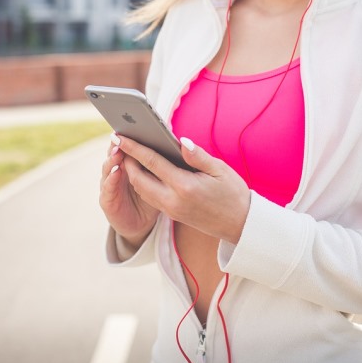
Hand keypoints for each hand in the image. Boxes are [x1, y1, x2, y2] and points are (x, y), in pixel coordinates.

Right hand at [99, 134, 159, 247]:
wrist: (141, 224)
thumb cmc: (156, 198)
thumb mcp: (162, 180)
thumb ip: (163, 162)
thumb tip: (176, 143)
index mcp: (131, 164)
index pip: (130, 147)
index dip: (132, 137)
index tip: (136, 123)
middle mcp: (117, 172)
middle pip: (115, 153)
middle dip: (118, 143)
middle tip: (123, 132)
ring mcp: (110, 186)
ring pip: (108, 168)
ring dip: (112, 157)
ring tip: (119, 148)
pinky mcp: (107, 201)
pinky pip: (107, 189)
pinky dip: (110, 178)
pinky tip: (116, 170)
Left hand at [118, 135, 250, 243]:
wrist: (240, 225)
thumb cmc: (233, 194)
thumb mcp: (220, 170)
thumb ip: (198, 156)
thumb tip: (180, 141)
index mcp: (185, 187)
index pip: (152, 163)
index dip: (134, 148)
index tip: (121, 136)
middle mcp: (173, 201)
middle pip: (138, 179)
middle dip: (127, 161)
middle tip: (121, 143)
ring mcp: (171, 210)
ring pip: (142, 191)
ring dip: (132, 173)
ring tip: (129, 155)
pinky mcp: (172, 215)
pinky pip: (150, 197)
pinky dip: (142, 183)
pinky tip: (144, 171)